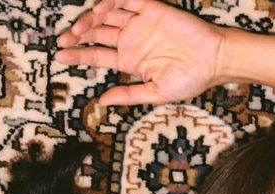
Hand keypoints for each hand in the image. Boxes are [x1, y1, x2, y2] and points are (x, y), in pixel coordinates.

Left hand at [57, 0, 233, 105]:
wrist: (214, 61)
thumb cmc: (189, 79)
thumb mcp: (154, 92)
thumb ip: (128, 95)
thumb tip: (101, 101)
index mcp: (129, 60)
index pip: (96, 55)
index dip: (78, 54)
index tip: (60, 56)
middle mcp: (131, 39)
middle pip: (97, 32)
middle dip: (78, 35)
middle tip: (65, 40)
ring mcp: (140, 23)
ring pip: (107, 14)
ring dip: (90, 18)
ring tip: (78, 29)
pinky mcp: (151, 8)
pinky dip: (111, 1)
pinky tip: (99, 10)